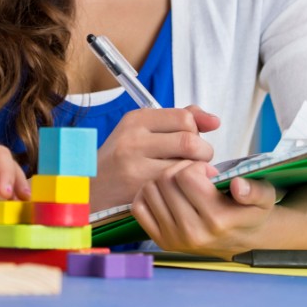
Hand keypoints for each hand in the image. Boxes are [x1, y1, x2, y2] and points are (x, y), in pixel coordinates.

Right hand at [92, 105, 219, 210]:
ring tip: (187, 174)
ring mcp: (134, 165)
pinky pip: (176, 186)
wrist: (91, 187)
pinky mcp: (138, 189)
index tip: (193, 139)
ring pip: (186, 165)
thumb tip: (214, 121)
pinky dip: (184, 187)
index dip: (196, 130)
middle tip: (197, 161)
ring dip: (195, 171)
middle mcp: (134, 139)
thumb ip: (178, 120)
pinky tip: (178, 188)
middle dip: (203, 153)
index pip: (184, 117)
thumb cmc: (123, 158)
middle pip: (189, 141)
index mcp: (136, 119)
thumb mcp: (143, 131)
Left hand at [131, 160, 277, 258]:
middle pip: (165, 180)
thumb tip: (238, 185)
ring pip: (150, 189)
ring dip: (164, 179)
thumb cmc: (249, 211)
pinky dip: (148, 194)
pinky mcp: (160, 240)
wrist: (241, 240)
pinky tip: (167, 193)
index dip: (196, 166)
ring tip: (182, 185)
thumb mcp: (264, 197)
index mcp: (217, 220)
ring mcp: (174, 239)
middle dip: (179, 169)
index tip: (208, 171)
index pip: (187, 176)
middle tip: (194, 175)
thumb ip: (255, 190)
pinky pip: (138, 206)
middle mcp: (193, 233)